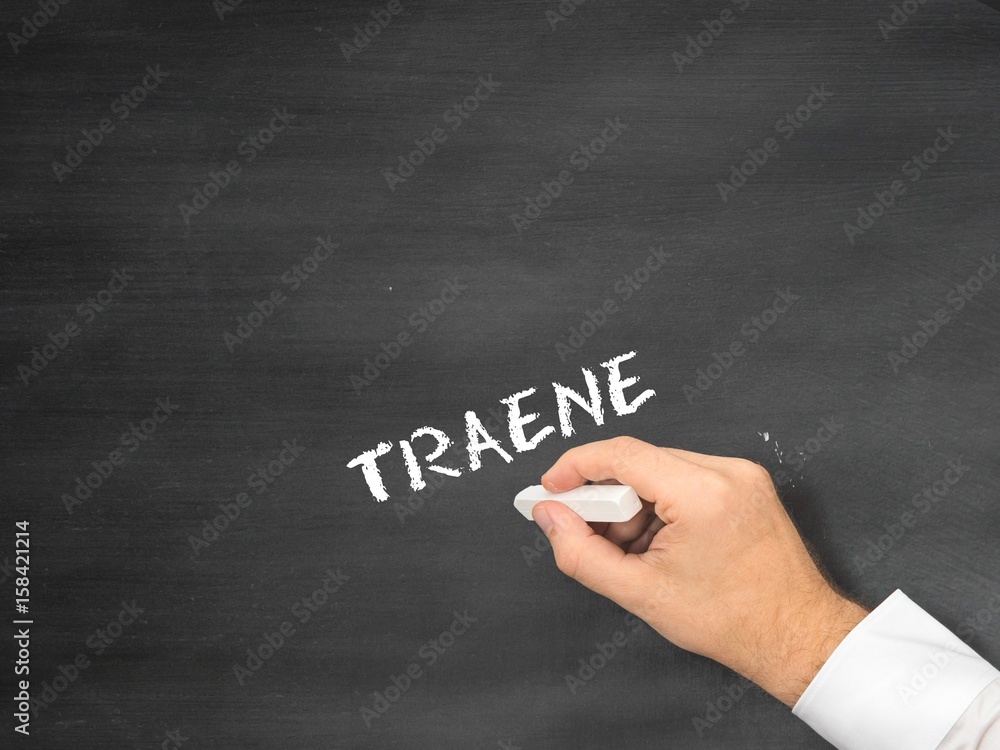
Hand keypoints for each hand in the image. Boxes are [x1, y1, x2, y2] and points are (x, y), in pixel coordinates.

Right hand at [531, 436, 868, 706]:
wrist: (796, 634)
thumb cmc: (731, 621)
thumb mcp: (640, 593)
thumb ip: (580, 552)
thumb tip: (549, 516)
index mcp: (702, 494)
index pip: (622, 454)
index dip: (577, 466)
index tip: (551, 487)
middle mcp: (726, 471)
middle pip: (640, 461)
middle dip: (607, 495)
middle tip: (586, 530)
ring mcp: (741, 474)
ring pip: (660, 469)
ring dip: (634, 502)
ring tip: (636, 551)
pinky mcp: (747, 482)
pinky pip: (685, 478)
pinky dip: (661, 505)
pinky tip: (660, 543)